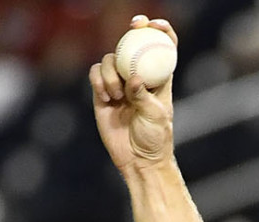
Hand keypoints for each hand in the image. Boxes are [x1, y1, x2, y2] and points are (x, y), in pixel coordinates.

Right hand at [88, 15, 178, 170]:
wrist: (138, 160)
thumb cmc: (155, 139)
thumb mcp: (155, 117)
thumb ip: (143, 96)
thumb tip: (135, 78)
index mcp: (160, 80)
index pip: (163, 50)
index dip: (162, 32)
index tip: (157, 24)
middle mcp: (139, 77)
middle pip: (133, 46)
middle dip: (132, 32)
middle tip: (133, 26)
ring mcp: (120, 84)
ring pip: (110, 60)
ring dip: (111, 73)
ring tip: (117, 96)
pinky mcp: (102, 93)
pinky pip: (95, 74)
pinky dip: (98, 80)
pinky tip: (106, 97)